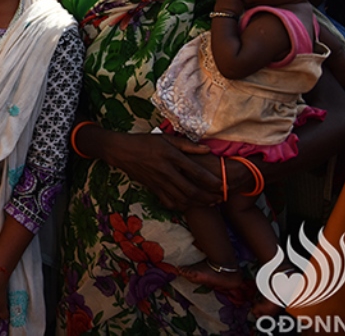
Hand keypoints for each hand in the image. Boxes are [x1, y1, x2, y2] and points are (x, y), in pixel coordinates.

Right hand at [103, 132, 221, 209]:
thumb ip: (188, 145)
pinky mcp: (153, 188)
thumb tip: (208, 150)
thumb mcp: (166, 138)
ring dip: (198, 204)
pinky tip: (189, 204)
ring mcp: (159, 182)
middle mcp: (166, 171)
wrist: (122, 151)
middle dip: (208, 197)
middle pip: (191, 190)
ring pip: (182, 199)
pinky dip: (181, 206)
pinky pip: (169, 202)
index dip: (212, 181)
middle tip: (220, 198)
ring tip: (209, 203)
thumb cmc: (145, 141)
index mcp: (172, 156)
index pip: (196, 172)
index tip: (223, 185)